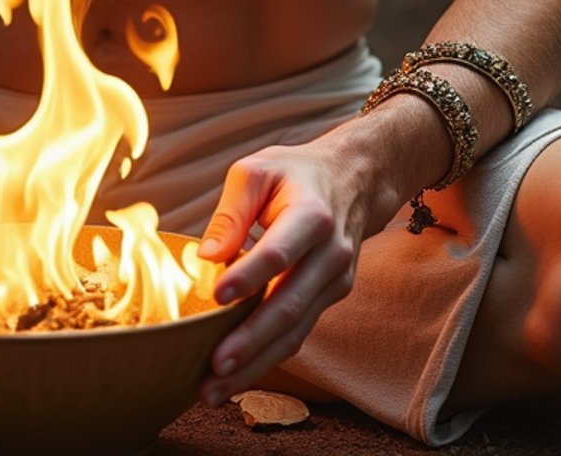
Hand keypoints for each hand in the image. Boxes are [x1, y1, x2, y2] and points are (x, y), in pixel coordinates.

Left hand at [197, 131, 375, 406]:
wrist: (353, 180)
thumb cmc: (296, 175)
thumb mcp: (258, 171)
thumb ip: (232, 211)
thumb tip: (207, 256)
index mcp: (312, 216)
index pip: (278, 253)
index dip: (248, 276)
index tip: (215, 296)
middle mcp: (330, 255)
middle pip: (288, 306)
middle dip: (249, 342)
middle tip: (212, 368)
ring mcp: (334, 282)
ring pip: (294, 333)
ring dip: (255, 364)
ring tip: (212, 389)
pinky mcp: (329, 299)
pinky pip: (298, 333)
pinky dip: (266, 356)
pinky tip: (236, 375)